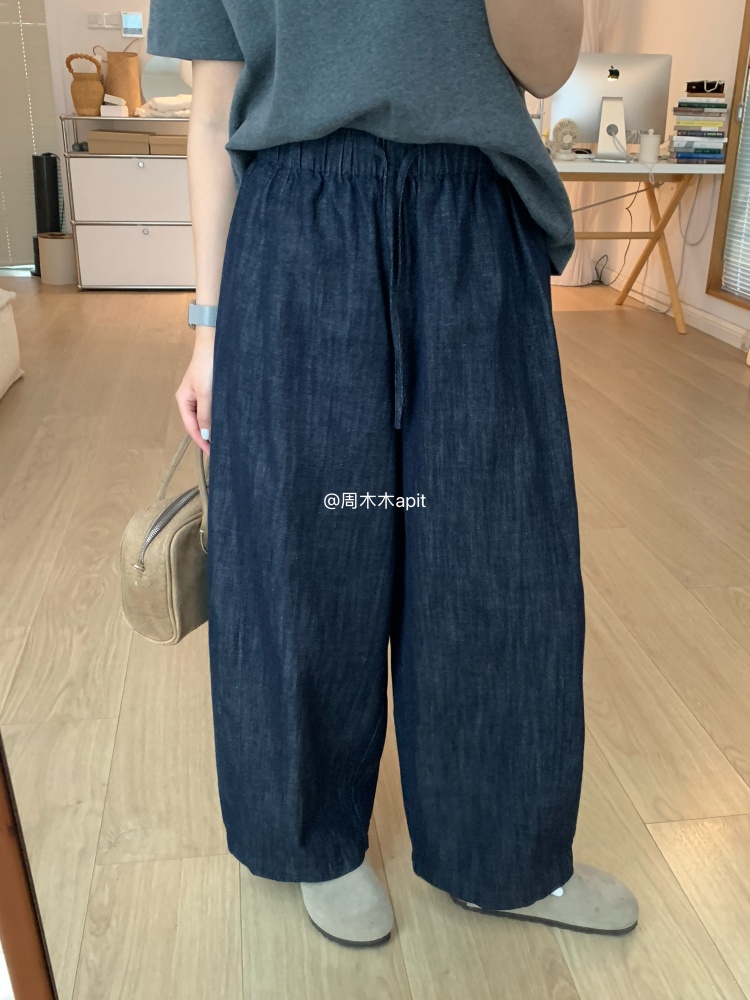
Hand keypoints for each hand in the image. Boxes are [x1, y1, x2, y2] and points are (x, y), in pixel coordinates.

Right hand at [175, 329, 213, 455]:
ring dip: (214, 428)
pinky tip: (228, 424)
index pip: (191, 427)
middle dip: (207, 437)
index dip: (201, 441)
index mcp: (184, 400)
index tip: (213, 454)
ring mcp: (201, 395)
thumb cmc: (207, 366)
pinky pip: (214, 408)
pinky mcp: (212, 390)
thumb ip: (205, 415)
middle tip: (221, 451)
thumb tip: (205, 436)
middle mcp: (191, 399)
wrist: (216, 343)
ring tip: (225, 441)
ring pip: (207, 417)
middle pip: (198, 424)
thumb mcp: (206, 392)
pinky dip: (219, 418)